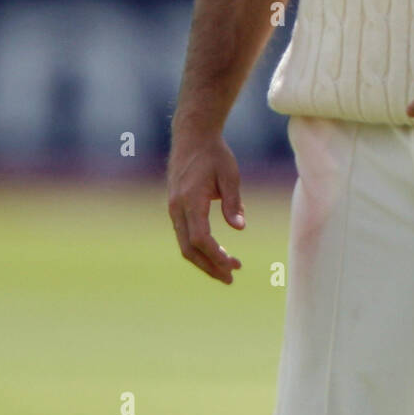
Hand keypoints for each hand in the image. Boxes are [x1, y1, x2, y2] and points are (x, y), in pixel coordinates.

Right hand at [167, 133, 244, 282]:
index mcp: (190, 200)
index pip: (200, 239)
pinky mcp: (176, 207)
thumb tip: (239, 227)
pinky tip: (216, 252)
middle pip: (189, 249)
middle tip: (231, 278)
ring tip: (227, 270)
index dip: (215, 256)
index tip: (233, 266)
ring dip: (205, 260)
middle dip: (210, 266)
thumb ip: (233, 201)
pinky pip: (184, 235)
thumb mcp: (229, 174)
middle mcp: (177, 208)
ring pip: (185, 244)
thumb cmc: (214, 153)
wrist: (192, 136)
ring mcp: (174, 208)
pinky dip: (199, 248)